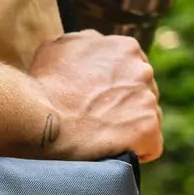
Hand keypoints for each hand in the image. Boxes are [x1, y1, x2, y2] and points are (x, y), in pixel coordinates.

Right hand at [25, 30, 162, 161]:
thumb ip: (85, 42)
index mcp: (126, 48)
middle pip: (143, 94)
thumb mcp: (59, 46)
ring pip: (147, 119)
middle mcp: (143, 70)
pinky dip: (135, 151)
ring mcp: (148, 100)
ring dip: (130, 129)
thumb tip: (92, 45)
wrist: (43, 117)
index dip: (114, 88)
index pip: (132, 70)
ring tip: (103, 138)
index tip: (97, 100)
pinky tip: (114, 152)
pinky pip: (150, 146)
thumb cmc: (45, 84)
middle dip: (125, 106)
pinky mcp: (148, 129)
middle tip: (98, 119)